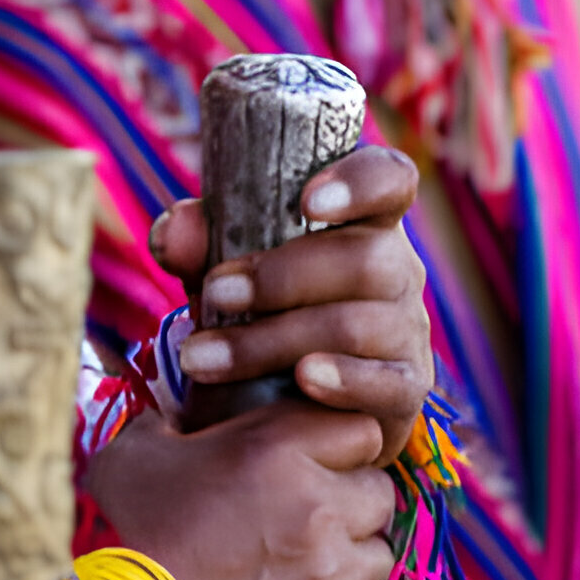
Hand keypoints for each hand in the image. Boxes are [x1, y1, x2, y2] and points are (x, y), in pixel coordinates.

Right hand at [87, 401, 395, 579]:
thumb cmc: (124, 531)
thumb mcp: (132, 453)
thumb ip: (167, 426)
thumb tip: (174, 422)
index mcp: (274, 449)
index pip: (357, 428)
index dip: (335, 439)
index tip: (311, 452)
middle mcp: (317, 506)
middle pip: (378, 491)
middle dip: (349, 496)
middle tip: (307, 507)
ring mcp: (329, 573)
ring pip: (377, 553)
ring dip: (347, 553)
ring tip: (302, 560)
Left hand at [153, 146, 431, 464]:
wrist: (277, 398)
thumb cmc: (255, 309)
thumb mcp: (219, 269)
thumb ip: (196, 242)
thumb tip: (173, 230)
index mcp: (360, 222)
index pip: (388, 180)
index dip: (361, 183)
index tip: (309, 201)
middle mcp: (397, 270)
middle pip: (364, 259)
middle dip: (279, 277)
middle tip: (214, 294)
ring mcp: (407, 331)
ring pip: (356, 325)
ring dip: (272, 340)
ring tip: (204, 356)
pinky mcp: (404, 389)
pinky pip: (387, 384)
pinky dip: (343, 380)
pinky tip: (302, 380)